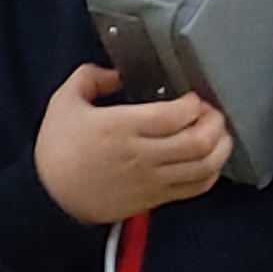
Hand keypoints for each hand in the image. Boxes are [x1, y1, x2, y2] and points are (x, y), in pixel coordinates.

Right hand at [33, 59, 230, 225]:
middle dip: (214, 121)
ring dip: (220, 147)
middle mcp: (140, 155)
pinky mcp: (155, 198)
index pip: (176, 115)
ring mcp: (151, 180)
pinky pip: (197, 187)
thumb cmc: (57, 152)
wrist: (51, 199)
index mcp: (119, 128)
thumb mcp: (63, 102)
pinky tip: (207, 159)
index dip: (194, 102)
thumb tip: (117, 73)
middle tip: (209, 112)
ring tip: (216, 134)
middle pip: (199, 141)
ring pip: (205, 165)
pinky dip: (211, 172)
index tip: (191, 96)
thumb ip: (91, 77)